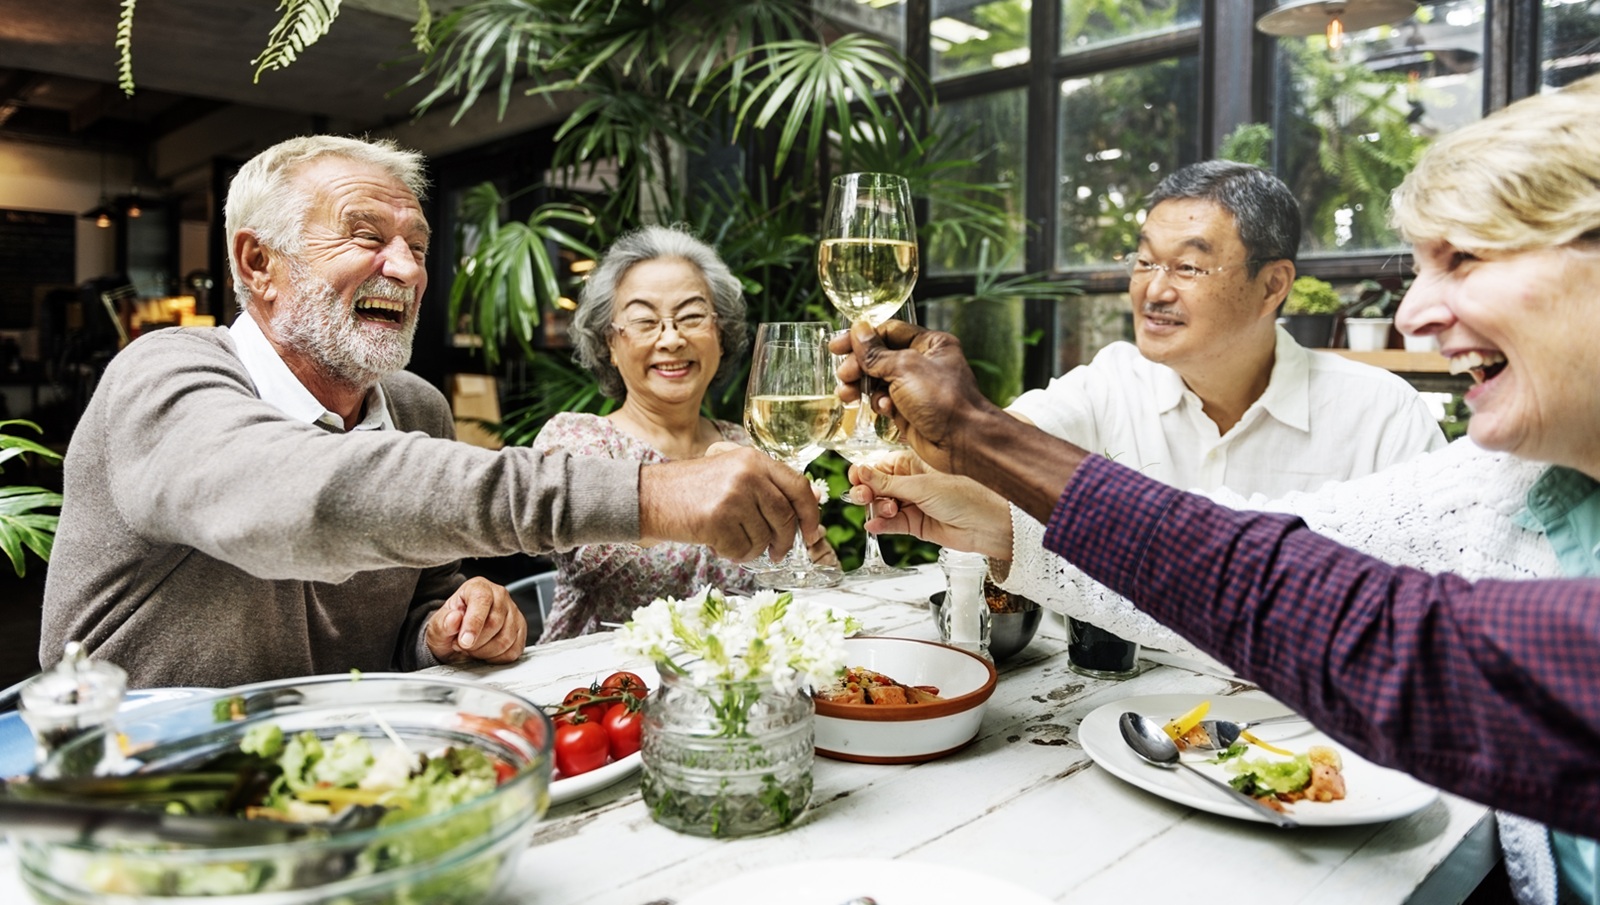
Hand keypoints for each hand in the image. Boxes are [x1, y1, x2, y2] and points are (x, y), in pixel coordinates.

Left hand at [425, 577, 526, 664]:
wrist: (457, 637)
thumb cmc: (450, 627)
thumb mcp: (437, 626)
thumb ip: (443, 622)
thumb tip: (454, 619)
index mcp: (478, 587)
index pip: (482, 601)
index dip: (473, 624)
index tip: (464, 641)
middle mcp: (499, 596)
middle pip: (495, 623)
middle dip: (476, 642)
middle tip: (462, 645)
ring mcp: (513, 612)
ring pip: (506, 639)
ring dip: (486, 652)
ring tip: (473, 648)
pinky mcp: (520, 630)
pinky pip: (514, 650)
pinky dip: (497, 658)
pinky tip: (486, 653)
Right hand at [639, 446, 822, 561]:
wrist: (650, 495)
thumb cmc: (693, 489)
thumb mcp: (733, 473)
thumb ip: (768, 484)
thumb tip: (810, 501)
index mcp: (754, 459)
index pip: (798, 486)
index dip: (810, 514)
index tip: (812, 533)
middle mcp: (747, 473)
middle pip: (785, 517)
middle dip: (784, 541)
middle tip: (776, 551)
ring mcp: (732, 496)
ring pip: (764, 538)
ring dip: (753, 548)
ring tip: (733, 539)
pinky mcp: (717, 519)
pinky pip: (742, 550)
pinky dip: (733, 554)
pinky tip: (718, 543)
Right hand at [831, 320, 1002, 473]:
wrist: (963, 442)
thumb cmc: (944, 401)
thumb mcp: (904, 368)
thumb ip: (876, 352)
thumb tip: (858, 331)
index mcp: (929, 344)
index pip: (887, 332)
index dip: (861, 338)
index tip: (837, 346)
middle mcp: (923, 363)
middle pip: (879, 357)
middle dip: (858, 366)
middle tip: (844, 375)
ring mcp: (916, 388)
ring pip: (878, 381)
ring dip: (862, 386)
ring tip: (848, 394)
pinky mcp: (910, 411)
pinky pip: (884, 402)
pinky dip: (880, 404)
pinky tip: (885, 410)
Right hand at [848, 464, 1013, 559]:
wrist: (990, 523)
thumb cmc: (967, 493)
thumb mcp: (922, 485)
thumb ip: (888, 483)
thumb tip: (860, 471)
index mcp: (914, 462)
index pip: (879, 465)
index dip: (865, 472)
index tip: (857, 479)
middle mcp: (913, 482)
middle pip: (877, 486)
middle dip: (866, 491)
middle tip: (864, 497)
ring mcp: (914, 504)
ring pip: (882, 505)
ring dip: (876, 508)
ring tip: (886, 511)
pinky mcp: (917, 525)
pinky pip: (892, 524)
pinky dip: (881, 525)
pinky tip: (874, 525)